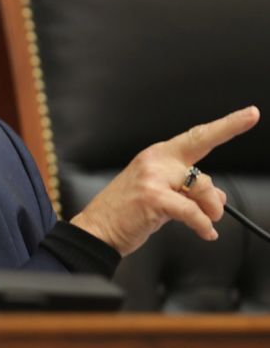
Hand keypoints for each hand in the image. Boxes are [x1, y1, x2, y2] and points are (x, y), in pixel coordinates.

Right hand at [70, 106, 258, 255]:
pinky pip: (192, 211)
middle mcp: (154, 160)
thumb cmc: (126, 212)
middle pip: (201, 158)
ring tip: (206, 222)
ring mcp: (152, 177)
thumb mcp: (159, 195)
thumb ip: (188, 191)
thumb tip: (217, 199)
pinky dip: (202, 225)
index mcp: (156, 155)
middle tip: (221, 199)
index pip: (196, 136)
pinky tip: (204, 232)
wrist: (97, 229)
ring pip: (201, 186)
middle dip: (218, 167)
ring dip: (210, 210)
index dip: (227, 125)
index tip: (251, 115)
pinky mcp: (153, 197)